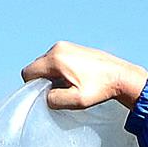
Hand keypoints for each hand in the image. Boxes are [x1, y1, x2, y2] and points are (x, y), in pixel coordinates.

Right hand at [21, 42, 147, 109]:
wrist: (119, 75)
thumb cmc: (99, 89)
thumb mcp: (76, 101)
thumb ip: (55, 100)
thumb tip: (45, 96)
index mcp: (55, 59)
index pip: (27, 73)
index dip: (32, 87)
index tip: (47, 95)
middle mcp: (57, 48)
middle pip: (36, 67)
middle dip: (42, 81)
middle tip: (59, 92)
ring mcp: (65, 46)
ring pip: (45, 64)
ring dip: (51, 76)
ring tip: (68, 85)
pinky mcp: (72, 47)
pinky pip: (55, 60)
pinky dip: (58, 70)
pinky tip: (73, 78)